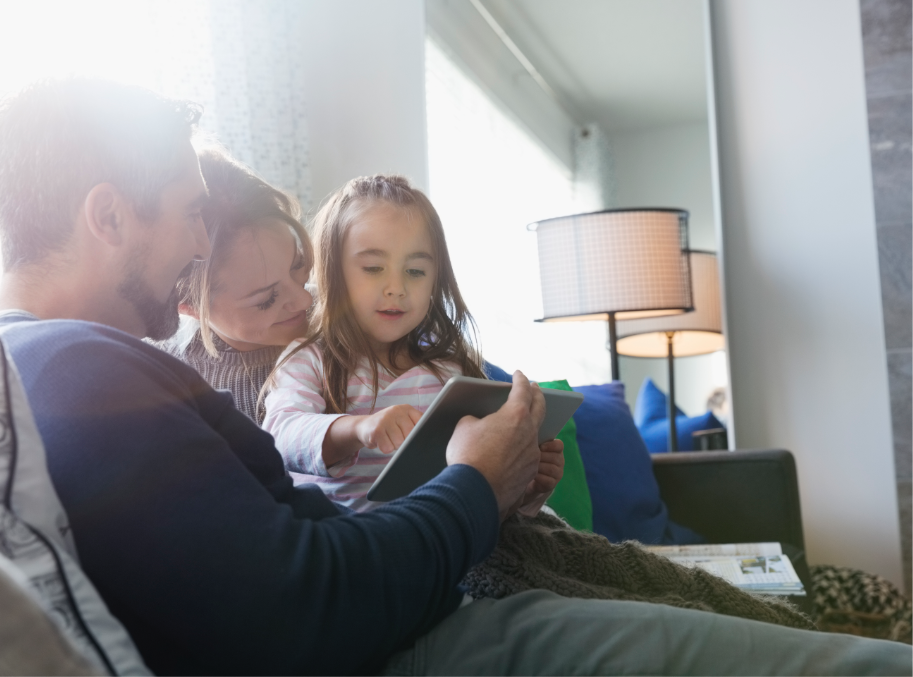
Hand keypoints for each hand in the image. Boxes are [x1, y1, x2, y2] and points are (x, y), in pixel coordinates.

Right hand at [354, 405, 422, 453]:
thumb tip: (426, 435)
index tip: (415, 437)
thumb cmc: (388, 425)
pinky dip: (385, 449)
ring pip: (399, 443)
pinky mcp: (376, 431)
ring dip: (394, 446)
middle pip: (410, 435)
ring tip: (388, 439)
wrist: (364, 426)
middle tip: (397, 438)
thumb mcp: (402, 420)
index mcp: (406, 408)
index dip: (419, 433)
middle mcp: (396, 411)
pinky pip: (388, 448)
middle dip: (405, 442)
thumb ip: (415, 424)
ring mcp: (385, 419)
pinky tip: (381, 441)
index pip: (421, 422)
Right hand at [446, 371, 543, 521]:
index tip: (519, 374)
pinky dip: (522, 449)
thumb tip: (478, 424)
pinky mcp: (530, 471)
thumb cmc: (468, 456)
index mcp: (514, 415)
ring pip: (534, 433)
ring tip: (523, 422)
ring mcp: (533, 453)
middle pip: (540, 408)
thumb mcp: (464, 428)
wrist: (474, 491)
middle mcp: (529, 432)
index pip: (522, 390)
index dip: (520, 379)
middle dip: (537, 395)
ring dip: (529, 425)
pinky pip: (528, 455)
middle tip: (535, 388)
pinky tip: (513, 452)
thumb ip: (475, 419)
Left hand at [516, 439, 564, 516]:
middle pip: (555, 457)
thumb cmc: (527, 460)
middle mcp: (559, 461)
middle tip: (530, 457)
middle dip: (541, 457)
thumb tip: (526, 434)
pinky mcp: (552, 484)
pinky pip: (548, 480)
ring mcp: (557, 474)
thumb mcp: (530, 450)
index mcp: (555, 450)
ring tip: (529, 466)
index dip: (550, 445)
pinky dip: (538, 477)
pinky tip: (531, 475)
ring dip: (539, 467)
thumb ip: (532, 442)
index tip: (540, 447)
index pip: (559, 445)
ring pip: (551, 469)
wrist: (526, 480)